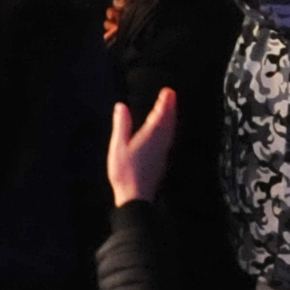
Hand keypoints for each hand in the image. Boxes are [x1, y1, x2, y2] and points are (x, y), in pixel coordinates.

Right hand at [106, 89, 178, 205]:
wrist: (135, 198)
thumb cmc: (125, 171)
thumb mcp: (118, 146)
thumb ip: (121, 125)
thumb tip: (121, 105)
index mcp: (150, 137)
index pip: (160, 116)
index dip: (164, 103)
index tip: (168, 91)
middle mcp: (160, 144)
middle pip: (168, 122)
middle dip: (170, 108)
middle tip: (171, 95)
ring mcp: (162, 154)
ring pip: (170, 132)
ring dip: (171, 118)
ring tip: (171, 109)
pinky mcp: (161, 162)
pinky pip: (169, 139)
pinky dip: (169, 129)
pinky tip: (166, 132)